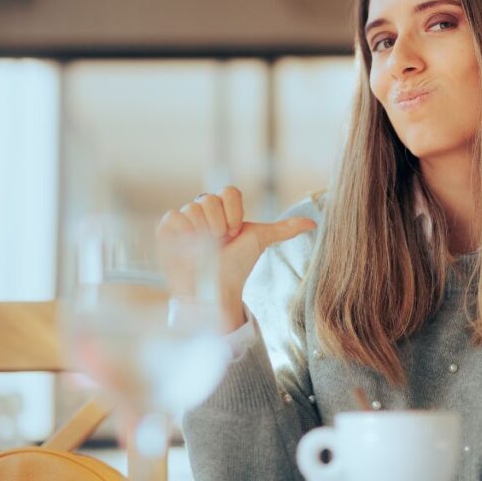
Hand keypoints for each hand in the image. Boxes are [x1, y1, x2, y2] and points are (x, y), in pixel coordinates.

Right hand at [157, 186, 316, 331]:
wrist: (216, 290)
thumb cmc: (236, 265)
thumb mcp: (259, 242)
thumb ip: (283, 229)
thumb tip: (314, 223)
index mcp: (223, 207)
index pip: (229, 192)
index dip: (235, 214)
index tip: (236, 233)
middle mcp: (202, 209)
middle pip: (210, 200)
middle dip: (219, 225)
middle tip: (220, 243)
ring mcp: (184, 219)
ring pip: (193, 209)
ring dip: (202, 232)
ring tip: (204, 248)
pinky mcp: (167, 230)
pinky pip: (173, 216)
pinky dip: (182, 233)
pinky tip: (188, 247)